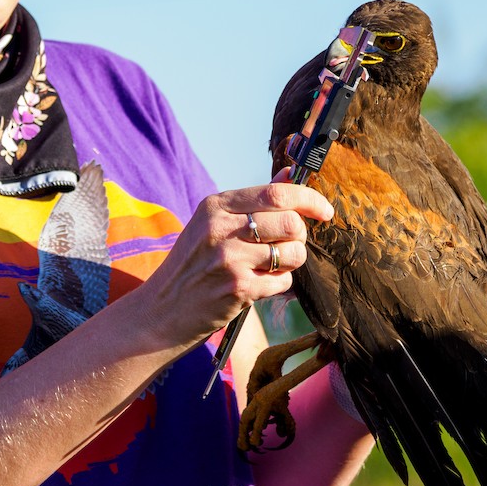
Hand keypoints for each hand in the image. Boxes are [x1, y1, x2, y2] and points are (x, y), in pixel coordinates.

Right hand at [134, 176, 333, 348]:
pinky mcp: (238, 289)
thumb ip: (251, 201)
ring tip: (272, 265)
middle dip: (299, 234)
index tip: (324, 210)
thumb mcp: (211, 224)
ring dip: (292, 261)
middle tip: (288, 244)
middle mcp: (221, 228)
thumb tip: (288, 176)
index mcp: (215, 206)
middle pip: (290, 221)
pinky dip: (279, 284)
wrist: (162, 309)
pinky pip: (283, 281)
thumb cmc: (192, 264)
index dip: (309, 199)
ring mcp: (229, 259)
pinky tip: (259, 284)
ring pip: (292, 252)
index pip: (276, 193)